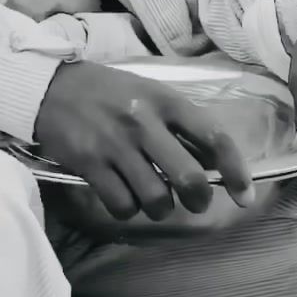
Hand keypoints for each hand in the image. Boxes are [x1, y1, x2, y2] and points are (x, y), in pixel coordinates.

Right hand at [33, 60, 254, 222]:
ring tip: (155, 200)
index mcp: (167, 101)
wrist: (50, 87)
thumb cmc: (110, 92)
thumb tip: (214, 164)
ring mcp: (115, 145)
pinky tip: (125, 197)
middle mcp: (144, 123)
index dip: (236, 171)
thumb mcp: (151, 94)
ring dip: (161, 208)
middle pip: (188, 177)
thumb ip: (182, 125)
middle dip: (199, 200)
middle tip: (196, 204)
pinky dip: (129, 209)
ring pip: (155, 198)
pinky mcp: (89, 164)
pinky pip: (122, 205)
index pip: (214, 137)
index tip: (245, 197)